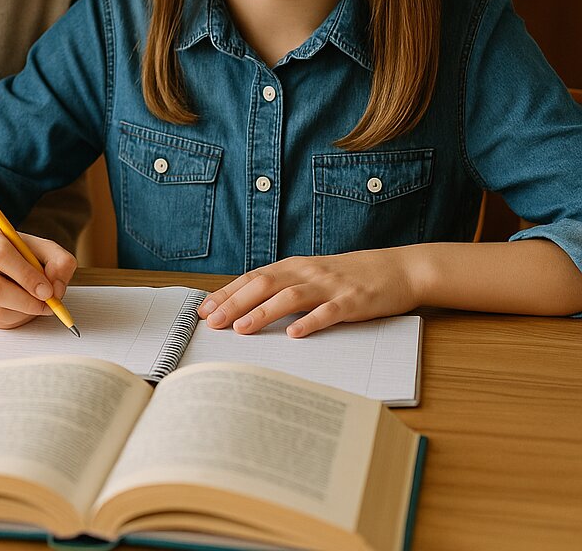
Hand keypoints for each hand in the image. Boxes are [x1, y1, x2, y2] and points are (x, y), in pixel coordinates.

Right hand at [0, 221, 77, 328]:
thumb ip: (60, 261)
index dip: (27, 276)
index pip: (0, 255)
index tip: (47, 290)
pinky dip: (14, 320)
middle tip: (46, 304)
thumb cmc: (21, 255)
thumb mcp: (44, 249)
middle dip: (26, 301)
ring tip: (36, 304)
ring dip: (23, 313)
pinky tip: (22, 308)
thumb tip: (55, 286)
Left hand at [197, 248, 423, 337]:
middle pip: (263, 285)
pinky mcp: (353, 301)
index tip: (203, 309)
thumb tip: (246, 306)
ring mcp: (330, 286)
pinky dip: (310, 322)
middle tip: (211, 321)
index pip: (252, 278)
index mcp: (294, 266)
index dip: (227, 293)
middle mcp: (307, 272)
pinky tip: (294, 334)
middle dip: (234, 303)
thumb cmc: (349, 276)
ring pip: (290, 297)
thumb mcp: (312, 275)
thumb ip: (284, 287)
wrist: (397, 269)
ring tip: (241, 329)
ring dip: (263, 312)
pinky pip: (329, 313)